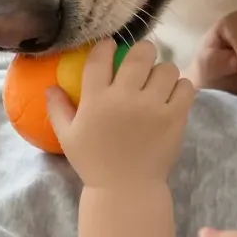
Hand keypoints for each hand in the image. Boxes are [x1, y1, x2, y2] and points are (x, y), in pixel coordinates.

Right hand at [48, 39, 193, 189]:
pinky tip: (173, 95)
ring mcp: (152, 107)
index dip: (107, 46)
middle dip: (141, 51)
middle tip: (141, 60)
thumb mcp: (68, 137)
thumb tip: (50, 86)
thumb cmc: (94, 163)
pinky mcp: (174, 118)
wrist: (126, 190)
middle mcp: (124, 98)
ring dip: (162, 71)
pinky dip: (181, 87)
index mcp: (96, 100)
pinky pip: (186, 87)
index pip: (101, 57)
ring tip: (158, 81)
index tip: (111, 47)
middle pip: (139, 54)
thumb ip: (58, 109)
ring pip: (166, 68)